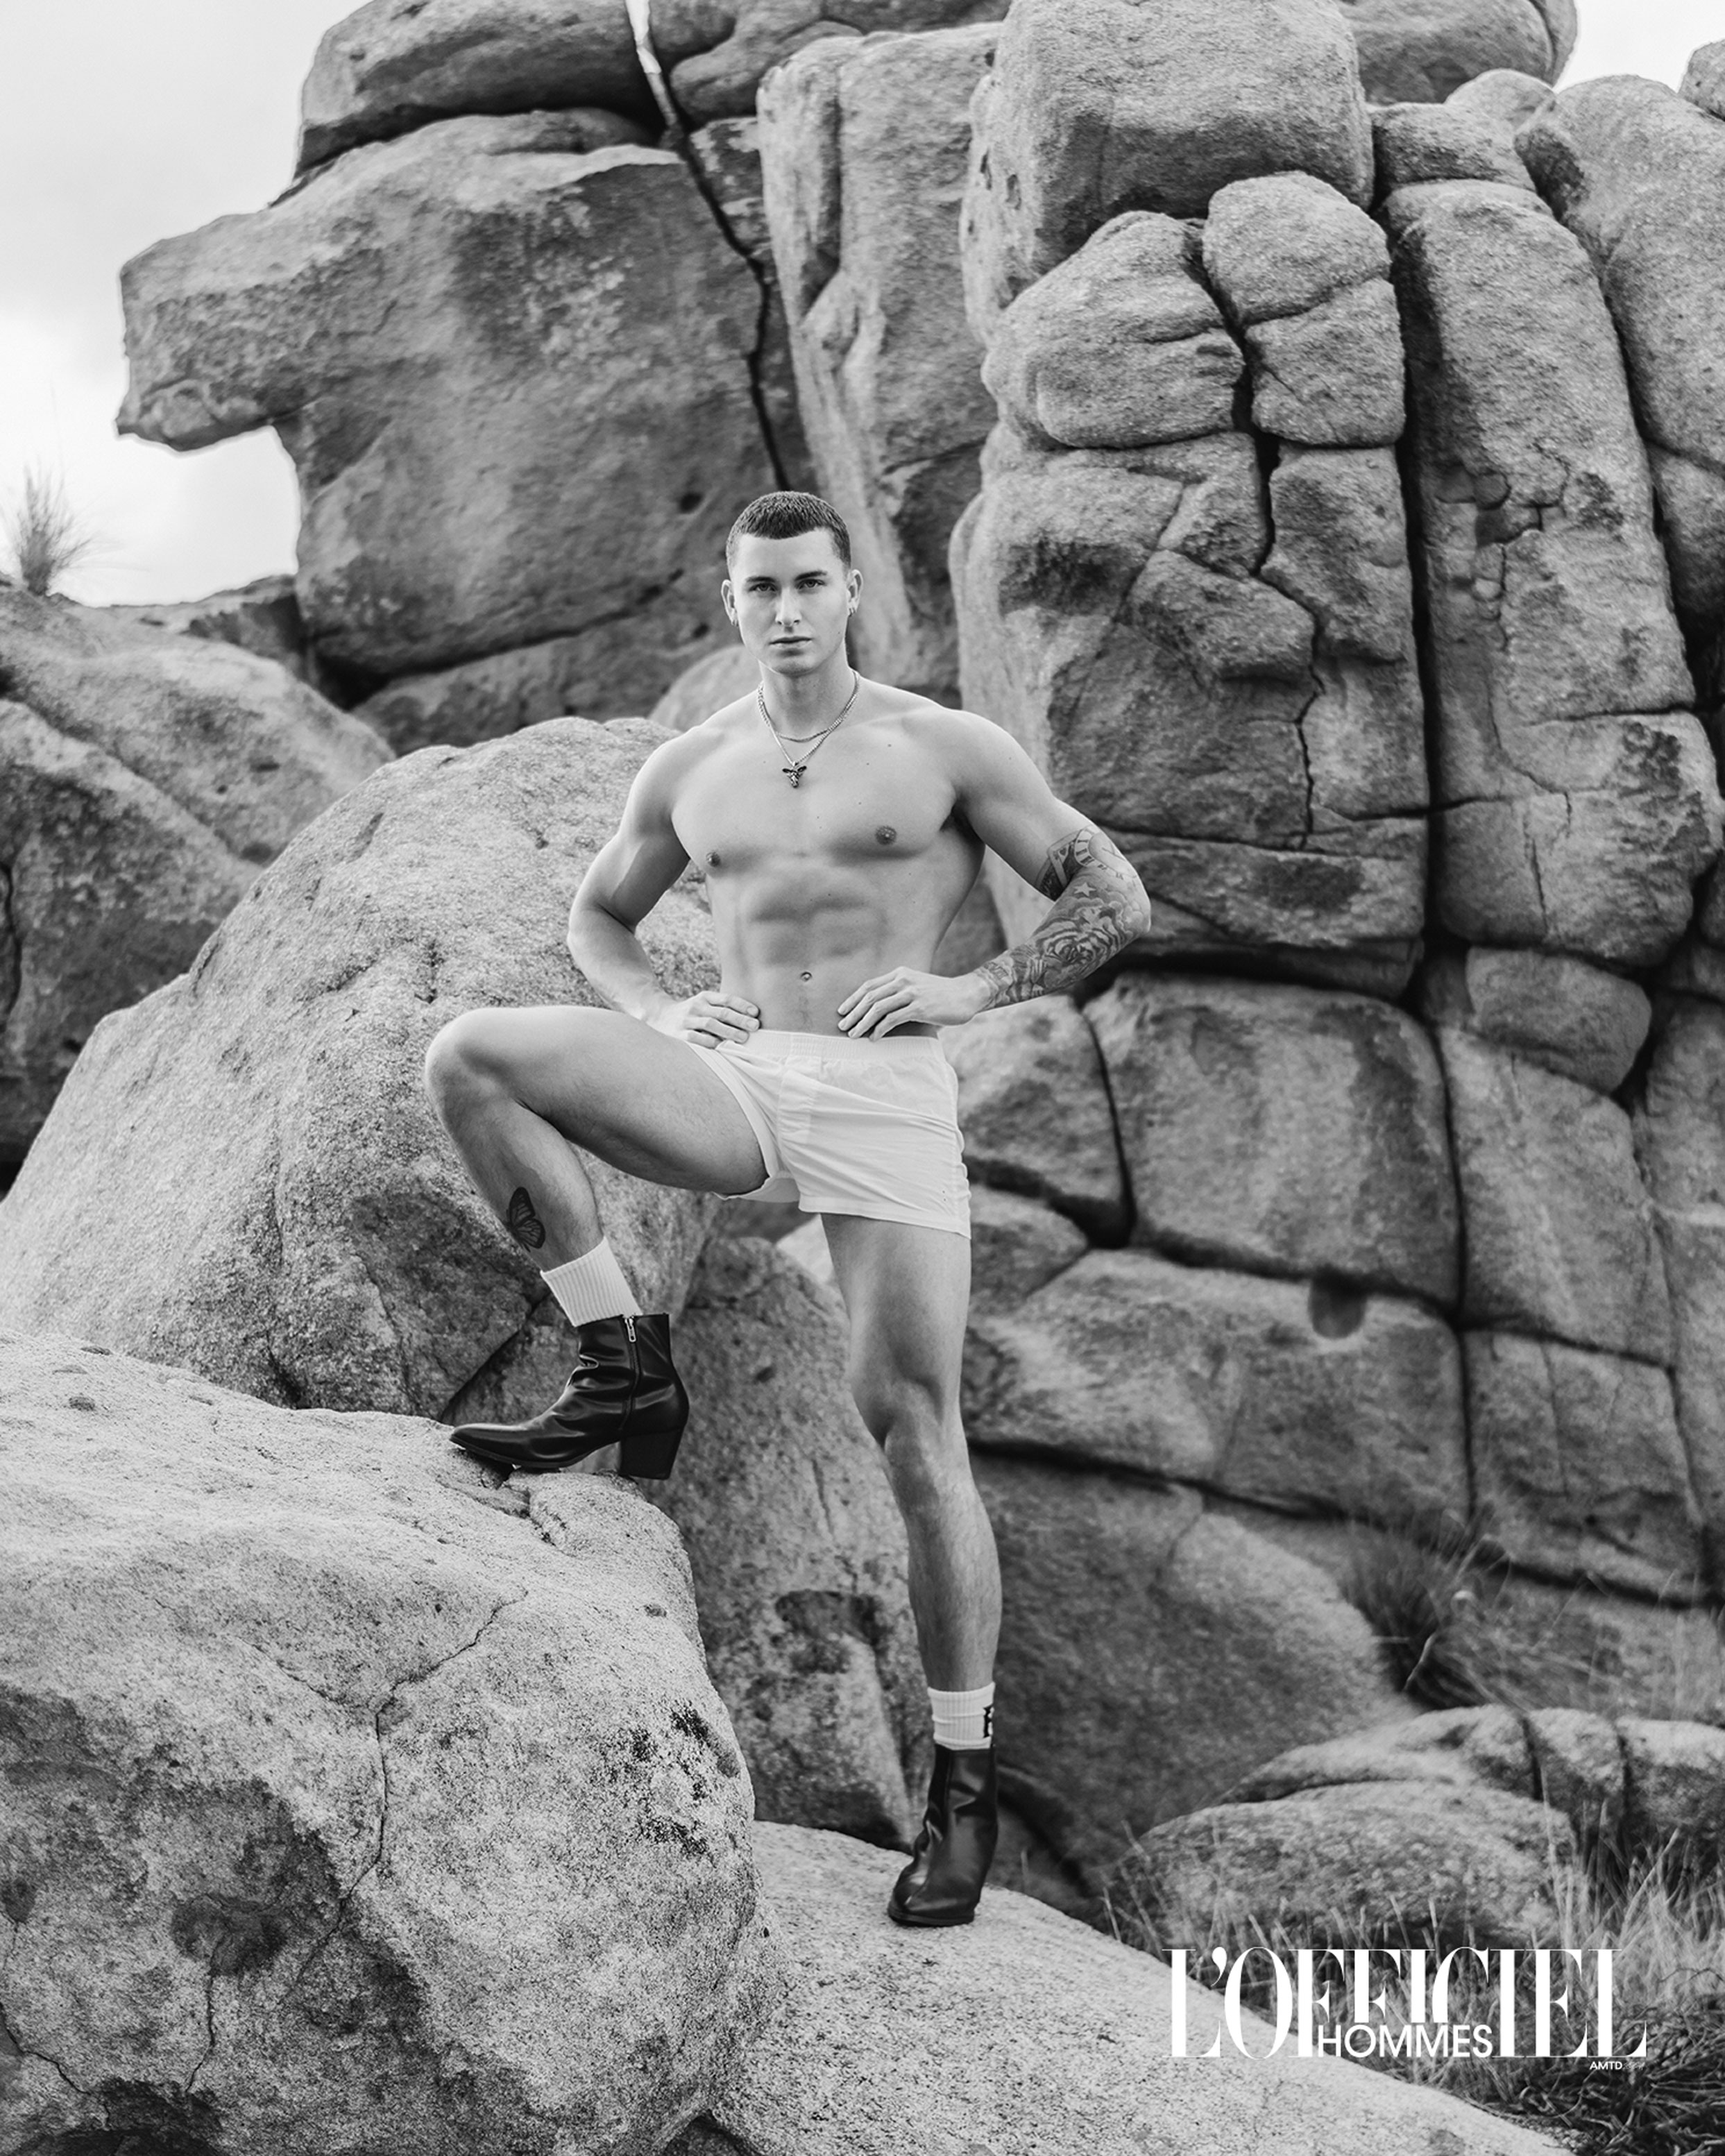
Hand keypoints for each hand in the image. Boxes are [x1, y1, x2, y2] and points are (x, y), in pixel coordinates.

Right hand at [651, 990, 760, 1046]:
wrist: (660, 1014)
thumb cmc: (692, 1011)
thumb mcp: (704, 1003)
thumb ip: (721, 1009)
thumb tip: (748, 1020)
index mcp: (705, 997)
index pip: (726, 998)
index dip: (742, 1005)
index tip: (756, 1012)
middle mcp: (697, 1006)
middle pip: (721, 1012)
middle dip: (740, 1019)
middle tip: (755, 1026)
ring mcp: (688, 1019)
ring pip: (711, 1025)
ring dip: (728, 1031)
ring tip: (743, 1038)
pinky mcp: (680, 1032)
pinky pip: (697, 1038)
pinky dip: (710, 1042)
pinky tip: (721, 1045)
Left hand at [837, 966, 991, 1036]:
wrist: (967, 994)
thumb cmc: (941, 994)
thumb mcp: (917, 987)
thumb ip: (899, 994)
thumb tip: (878, 1012)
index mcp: (900, 974)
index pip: (869, 985)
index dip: (853, 999)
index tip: (842, 1011)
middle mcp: (903, 980)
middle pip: (870, 997)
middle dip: (853, 1013)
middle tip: (843, 1026)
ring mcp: (911, 993)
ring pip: (878, 1008)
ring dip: (863, 1023)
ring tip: (854, 1035)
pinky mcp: (919, 1008)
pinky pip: (893, 1019)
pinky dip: (880, 1030)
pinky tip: (874, 1038)